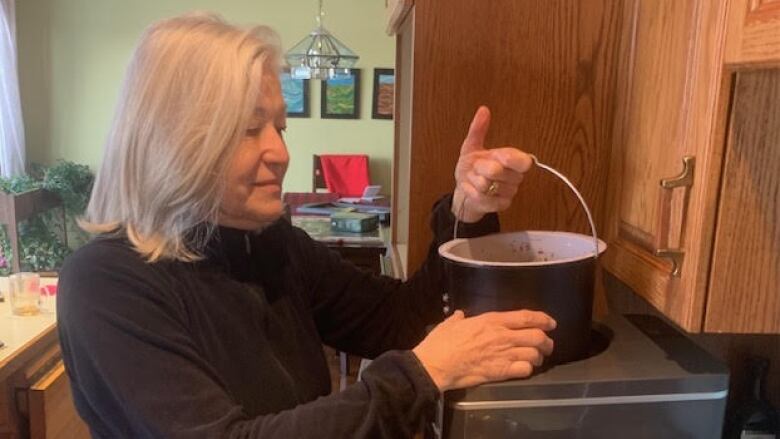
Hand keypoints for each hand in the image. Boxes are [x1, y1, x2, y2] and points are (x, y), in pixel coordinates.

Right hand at [412, 310, 555, 390]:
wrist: (436, 364)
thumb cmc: (441, 343)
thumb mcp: (450, 324)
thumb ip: (459, 318)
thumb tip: (460, 316)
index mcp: (492, 320)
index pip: (526, 317)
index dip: (543, 319)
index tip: (550, 323)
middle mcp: (502, 336)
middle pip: (537, 336)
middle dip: (546, 341)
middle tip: (546, 345)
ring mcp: (503, 354)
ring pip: (534, 354)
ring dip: (538, 357)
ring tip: (536, 359)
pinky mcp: (500, 372)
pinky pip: (525, 370)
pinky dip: (528, 369)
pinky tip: (523, 369)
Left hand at [452, 106, 532, 222]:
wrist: (464, 190)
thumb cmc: (471, 167)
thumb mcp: (472, 147)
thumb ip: (478, 129)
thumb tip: (483, 110)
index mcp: (513, 160)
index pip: (524, 161)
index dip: (509, 158)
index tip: (496, 155)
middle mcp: (515, 177)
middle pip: (497, 172)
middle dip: (479, 168)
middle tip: (476, 167)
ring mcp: (509, 193)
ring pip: (487, 185)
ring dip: (473, 180)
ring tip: (473, 178)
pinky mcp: (500, 206)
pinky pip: (483, 198)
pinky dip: (471, 192)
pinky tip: (469, 189)